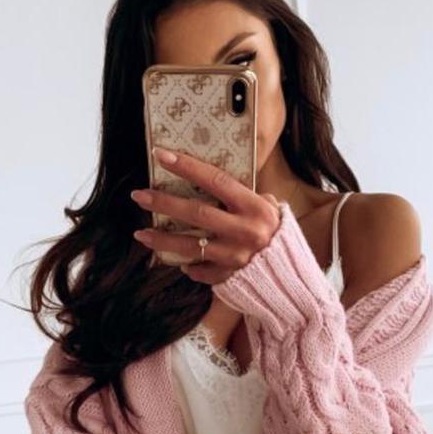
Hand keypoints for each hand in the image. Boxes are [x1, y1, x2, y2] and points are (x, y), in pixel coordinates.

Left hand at [130, 146, 280, 284]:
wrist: (293, 274)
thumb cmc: (277, 234)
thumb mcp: (269, 209)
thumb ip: (244, 197)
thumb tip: (215, 181)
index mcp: (254, 208)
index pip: (215, 181)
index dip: (187, 167)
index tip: (161, 155)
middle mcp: (244, 231)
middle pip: (196, 214)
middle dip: (164, 203)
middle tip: (139, 196)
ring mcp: (236, 257)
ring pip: (191, 247)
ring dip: (163, 240)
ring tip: (141, 234)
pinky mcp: (231, 278)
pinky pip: (203, 272)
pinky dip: (190, 268)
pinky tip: (178, 263)